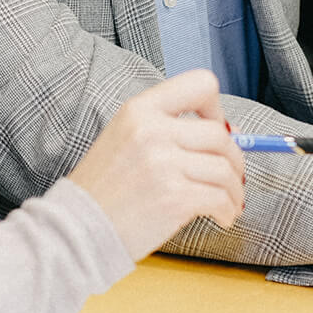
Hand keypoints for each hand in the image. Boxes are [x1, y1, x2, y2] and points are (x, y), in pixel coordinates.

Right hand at [66, 70, 245, 260]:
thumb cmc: (104, 188)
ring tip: (229, 204)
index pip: (200, 84)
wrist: (77, 228)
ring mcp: (164, 164)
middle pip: (220, 134)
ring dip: (235, 191)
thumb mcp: (126, 139)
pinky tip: (222, 218)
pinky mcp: (174, 197)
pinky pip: (221, 198)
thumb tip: (230, 132)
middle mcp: (153, 130)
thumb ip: (169, 129)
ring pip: (225, 170)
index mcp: (140, 109)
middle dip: (234, 159)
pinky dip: (228, 210)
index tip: (217, 129)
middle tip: (231, 177)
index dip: (216, 108)